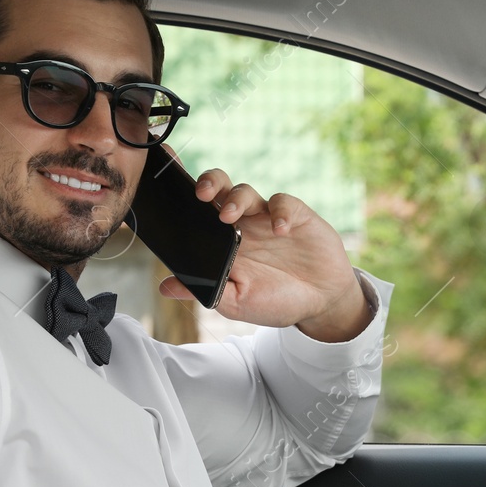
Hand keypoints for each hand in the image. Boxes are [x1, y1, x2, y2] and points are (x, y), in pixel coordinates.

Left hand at [157, 166, 372, 342]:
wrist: (320, 303)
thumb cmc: (275, 300)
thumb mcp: (234, 303)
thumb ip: (203, 291)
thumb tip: (165, 288)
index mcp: (222, 242)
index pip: (197, 212)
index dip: (182, 197)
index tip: (168, 189)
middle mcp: (242, 224)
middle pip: (219, 189)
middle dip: (208, 184)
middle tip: (201, 195)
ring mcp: (267, 217)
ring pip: (245, 191)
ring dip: (236, 199)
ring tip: (231, 216)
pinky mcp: (295, 215)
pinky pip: (283, 203)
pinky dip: (280, 212)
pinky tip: (281, 230)